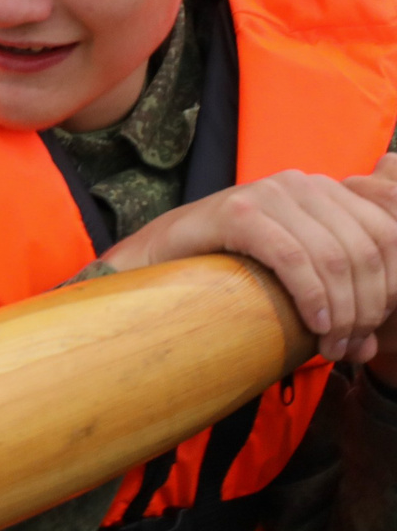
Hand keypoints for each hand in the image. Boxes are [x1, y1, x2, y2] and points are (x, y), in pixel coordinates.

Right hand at [105, 158, 396, 364]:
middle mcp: (303, 182)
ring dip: (341, 312)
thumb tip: (370, 347)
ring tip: (328, 345)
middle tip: (344, 348)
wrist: (158, 257)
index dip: (391, 289)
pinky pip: (293, 257)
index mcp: (326, 191)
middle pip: (365, 251)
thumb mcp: (297, 280)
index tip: (370, 330)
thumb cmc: (231, 270)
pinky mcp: (238, 210)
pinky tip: (312, 324)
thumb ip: (338, 305)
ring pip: (334, 257)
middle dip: (365, 309)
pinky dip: (311, 296)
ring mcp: (269, 192)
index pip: (388, 235)